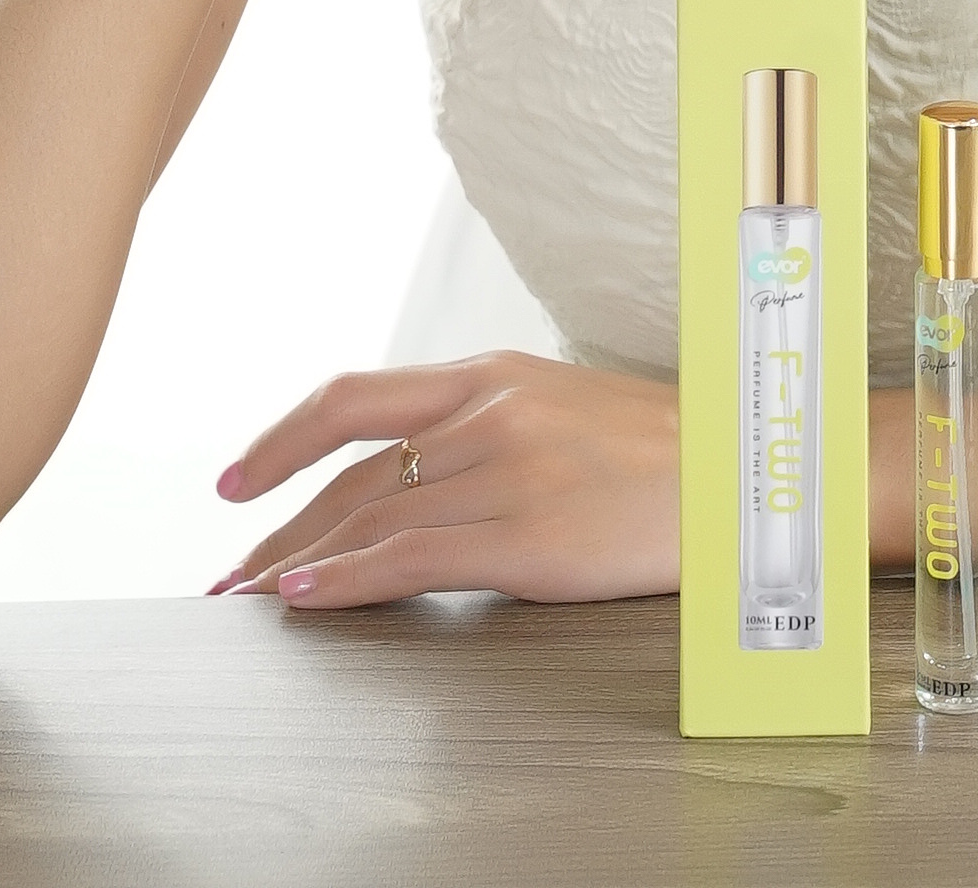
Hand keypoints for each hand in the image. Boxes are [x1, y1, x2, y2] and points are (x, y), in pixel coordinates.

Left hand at [209, 356, 678, 606]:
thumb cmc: (662, 451)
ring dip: (297, 564)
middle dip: (278, 526)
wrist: (748, 472)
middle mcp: (489, 412)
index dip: (282, 439)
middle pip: (350, 473)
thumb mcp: (562, 409)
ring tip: (250, 603)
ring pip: (370, 518)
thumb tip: (413, 475)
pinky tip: (306, 599)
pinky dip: (348, 582)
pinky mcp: (529, 535)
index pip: (355, 399)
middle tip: (229, 574)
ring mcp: (508, 471)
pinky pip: (413, 558)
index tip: (232, 481)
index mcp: (492, 374)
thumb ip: (487, 428)